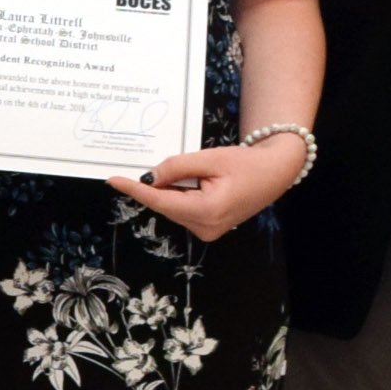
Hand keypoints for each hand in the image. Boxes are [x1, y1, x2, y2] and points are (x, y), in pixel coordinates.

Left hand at [111, 135, 303, 241]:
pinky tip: (189, 181)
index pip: (160, 201)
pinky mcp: (209, 227)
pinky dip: (179, 195)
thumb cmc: (248, 163)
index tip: (113, 180)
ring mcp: (207, 230)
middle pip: (166, 204)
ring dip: (170, 189)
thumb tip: (149, 177)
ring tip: (192, 172)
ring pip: (173, 207)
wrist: (276, 173)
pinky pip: (183, 209)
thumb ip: (177, 167)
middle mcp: (205, 227)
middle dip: (156, 186)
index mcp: (207, 211)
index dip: (135, 190)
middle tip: (157, 164)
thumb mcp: (211, 159)